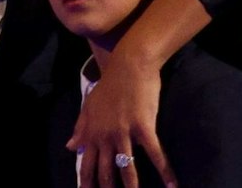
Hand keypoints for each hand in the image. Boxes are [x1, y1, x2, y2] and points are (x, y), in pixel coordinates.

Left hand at [71, 54, 172, 187]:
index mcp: (92, 132)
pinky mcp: (143, 127)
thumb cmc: (110, 84)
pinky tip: (172, 185)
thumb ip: (80, 127)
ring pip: (126, 167)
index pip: (86, 165)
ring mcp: (123, 132)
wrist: (129, 65)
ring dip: (131, 186)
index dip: (86, 183)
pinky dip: (165, 171)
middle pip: (104, 171)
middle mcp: (105, 136)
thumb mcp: (89, 105)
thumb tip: (69, 146)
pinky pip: (154, 154)